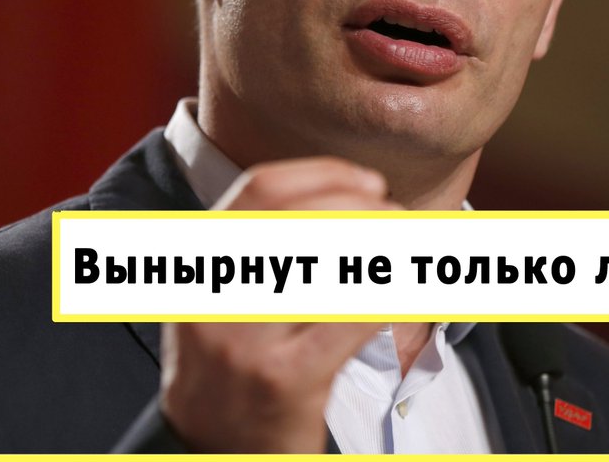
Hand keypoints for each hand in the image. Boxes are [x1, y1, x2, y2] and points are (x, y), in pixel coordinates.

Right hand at [159, 157, 395, 451]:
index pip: (262, 188)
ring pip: (329, 264)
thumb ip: (262, 243)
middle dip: (360, 205)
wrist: (210, 448)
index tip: (370, 182)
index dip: (324, 174)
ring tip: (408, 247)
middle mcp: (214, 296)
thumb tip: (343, 195)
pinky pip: (351, 320)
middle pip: (299, 218)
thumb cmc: (231, 363)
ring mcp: (245, 340)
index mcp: (200, 262)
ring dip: (383, 246)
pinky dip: (387, 296)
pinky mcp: (284, 379)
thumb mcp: (224, 293)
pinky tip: (405, 292)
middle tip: (396, 214)